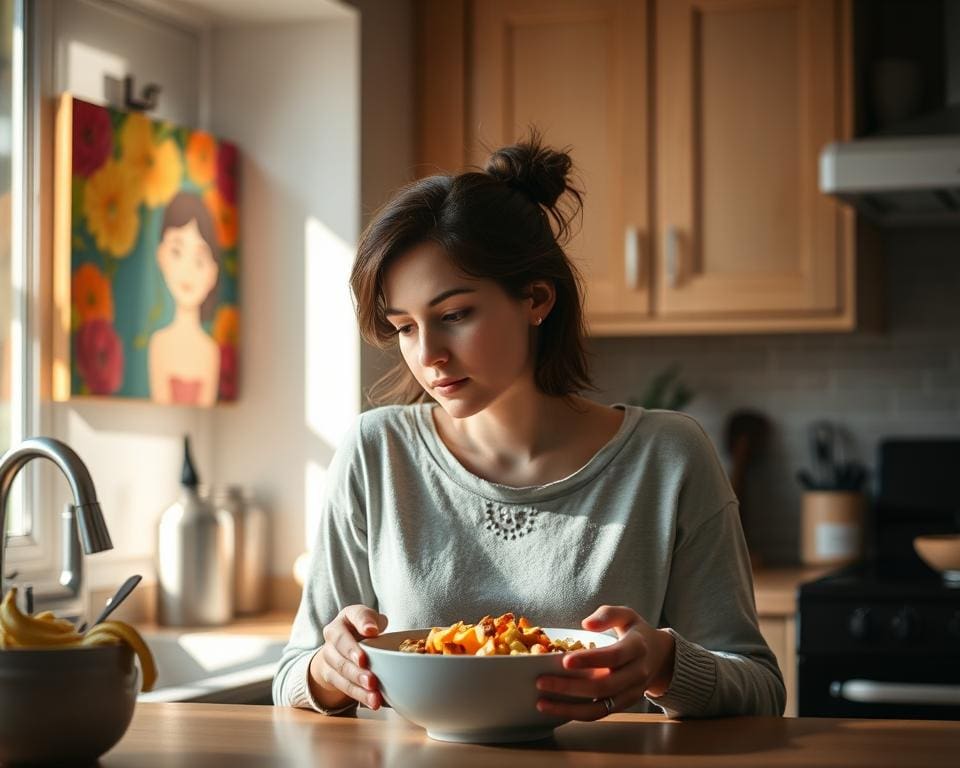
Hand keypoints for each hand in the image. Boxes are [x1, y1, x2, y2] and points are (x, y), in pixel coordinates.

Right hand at [308, 605, 388, 710]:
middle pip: (341, 645)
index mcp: (348, 616)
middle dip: (356, 661)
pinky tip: (372, 701)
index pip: (355, 615)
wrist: (343, 647)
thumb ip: (375, 622)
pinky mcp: (330, 674)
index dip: (363, 623)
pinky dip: (359, 695)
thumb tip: (374, 630)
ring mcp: (329, 655)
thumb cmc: (364, 631)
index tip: (372, 631)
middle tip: (371, 676)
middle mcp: (333, 633)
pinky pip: (344, 686)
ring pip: (341, 670)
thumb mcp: (373, 621)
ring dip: (358, 684)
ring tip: (374, 695)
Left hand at [535, 605, 675, 719]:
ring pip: (600, 708)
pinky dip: (577, 715)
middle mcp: (636, 674)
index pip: (612, 657)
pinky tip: (556, 708)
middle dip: (570, 686)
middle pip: (603, 686)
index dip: (589, 660)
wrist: (661, 657)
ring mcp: (631, 693)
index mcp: (637, 648)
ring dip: (569, 708)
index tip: (564, 660)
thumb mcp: (627, 614)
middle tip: (541, 681)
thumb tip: (586, 625)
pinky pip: (600, 714)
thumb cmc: (637, 633)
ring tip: (542, 702)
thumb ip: (608, 614)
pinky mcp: (624, 705)